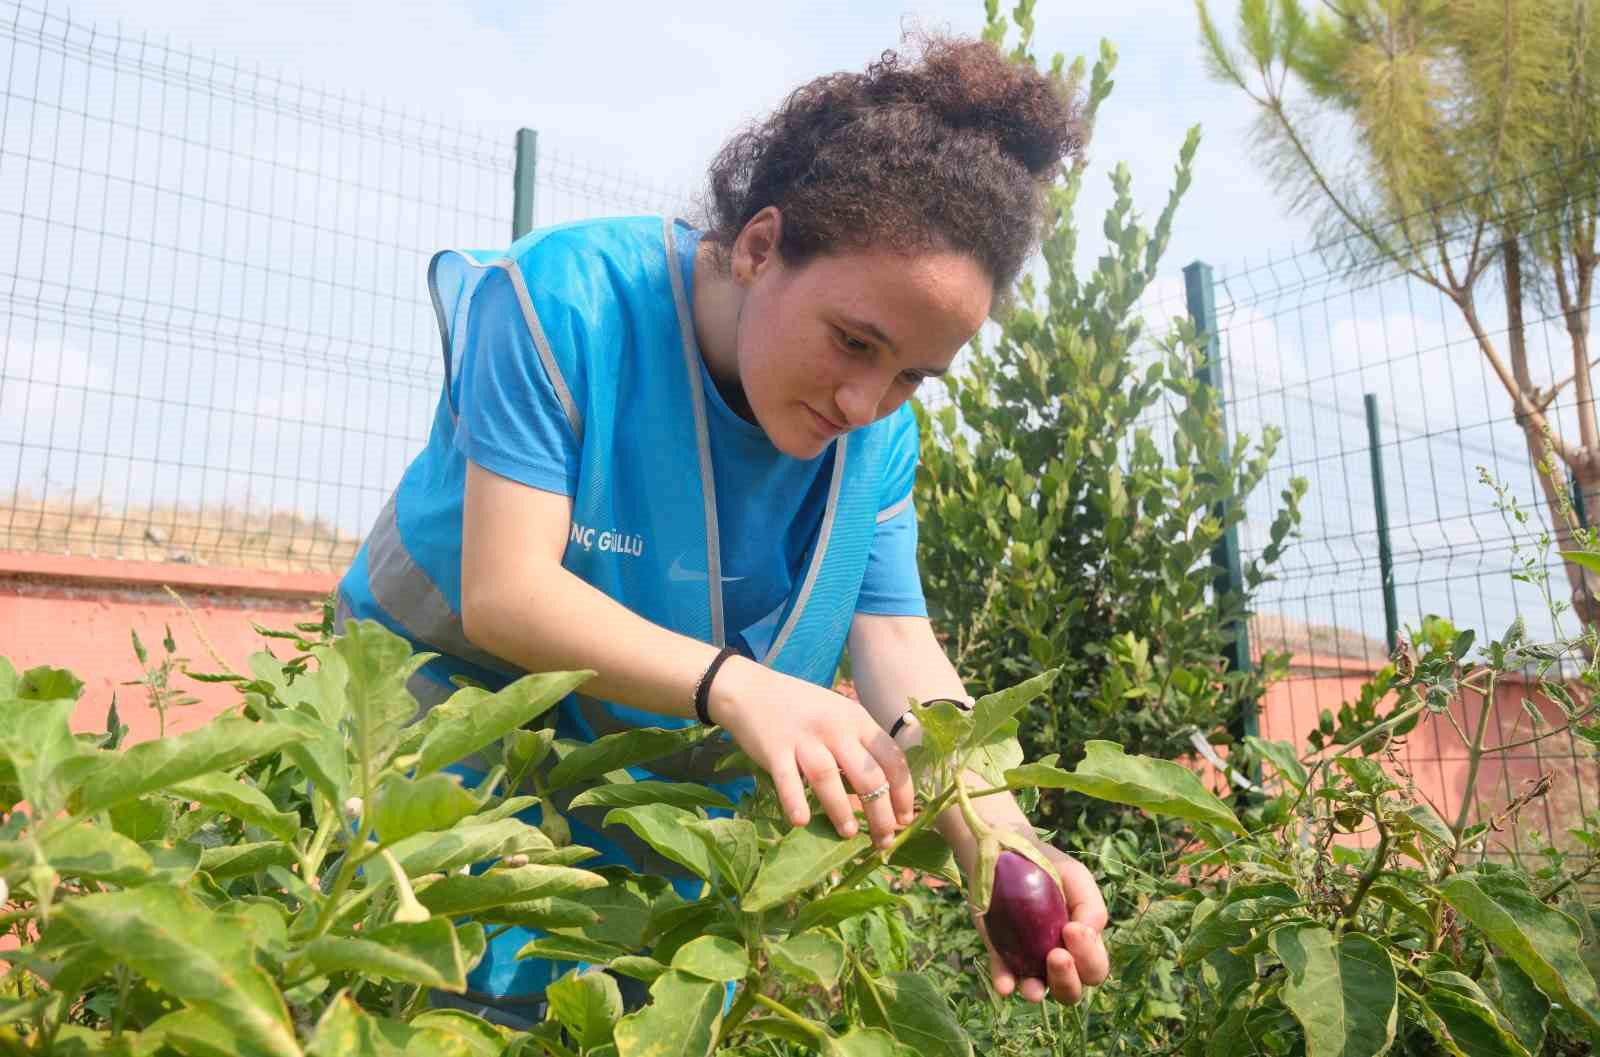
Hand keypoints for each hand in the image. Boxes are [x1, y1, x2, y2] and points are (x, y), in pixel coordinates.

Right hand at [708, 656, 914, 848]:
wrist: (751, 690)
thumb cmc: (802, 709)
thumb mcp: (839, 716)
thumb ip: (860, 745)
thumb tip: (884, 793)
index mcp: (858, 719)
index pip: (892, 759)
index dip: (903, 793)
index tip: (905, 820)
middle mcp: (836, 727)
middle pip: (867, 775)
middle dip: (880, 813)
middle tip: (883, 841)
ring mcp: (804, 738)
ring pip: (829, 778)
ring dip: (842, 810)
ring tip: (849, 834)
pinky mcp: (774, 749)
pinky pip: (787, 779)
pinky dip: (795, 801)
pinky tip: (801, 821)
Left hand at [972, 844, 1109, 1004]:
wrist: (1007, 852)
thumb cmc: (1050, 866)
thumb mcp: (1075, 876)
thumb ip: (1090, 903)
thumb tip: (1087, 933)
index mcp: (1083, 943)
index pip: (1094, 967)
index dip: (1088, 956)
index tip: (1072, 928)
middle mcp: (1058, 958)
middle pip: (1071, 990)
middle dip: (1068, 980)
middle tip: (1057, 955)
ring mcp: (1028, 959)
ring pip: (1039, 990)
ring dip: (1038, 990)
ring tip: (1032, 987)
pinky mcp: (999, 953)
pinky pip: (1003, 976)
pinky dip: (1004, 983)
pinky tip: (1004, 985)